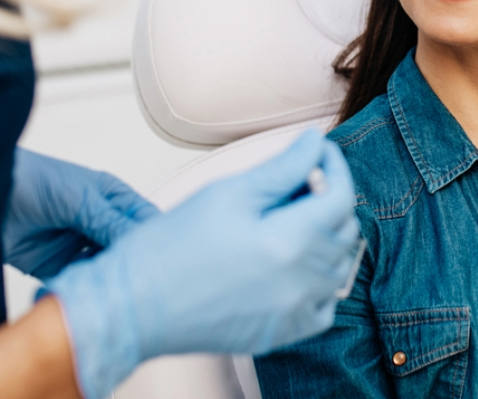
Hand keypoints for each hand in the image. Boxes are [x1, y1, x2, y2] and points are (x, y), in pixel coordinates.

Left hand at [4, 148, 158, 277]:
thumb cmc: (32, 180)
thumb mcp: (78, 198)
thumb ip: (109, 221)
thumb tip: (139, 242)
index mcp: (113, 200)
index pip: (146, 222)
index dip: (156, 239)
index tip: (162, 259)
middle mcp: (101, 224)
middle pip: (130, 250)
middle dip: (135, 264)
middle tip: (141, 280)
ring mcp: (82, 246)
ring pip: (109, 268)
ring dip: (111, 278)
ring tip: (115, 287)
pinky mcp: (62, 267)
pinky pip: (84, 281)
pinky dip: (89, 287)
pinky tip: (90, 288)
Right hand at [47, 130, 359, 398]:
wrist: (133, 307)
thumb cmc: (169, 249)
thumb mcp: (227, 194)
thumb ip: (281, 169)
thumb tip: (313, 143)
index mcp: (290, 242)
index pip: (341, 197)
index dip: (335, 167)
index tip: (319, 152)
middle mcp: (301, 281)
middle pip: (344, 231)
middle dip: (330, 199)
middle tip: (298, 182)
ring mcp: (293, 312)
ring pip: (339, 267)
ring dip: (327, 237)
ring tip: (292, 220)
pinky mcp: (281, 333)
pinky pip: (324, 305)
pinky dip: (320, 281)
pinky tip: (294, 265)